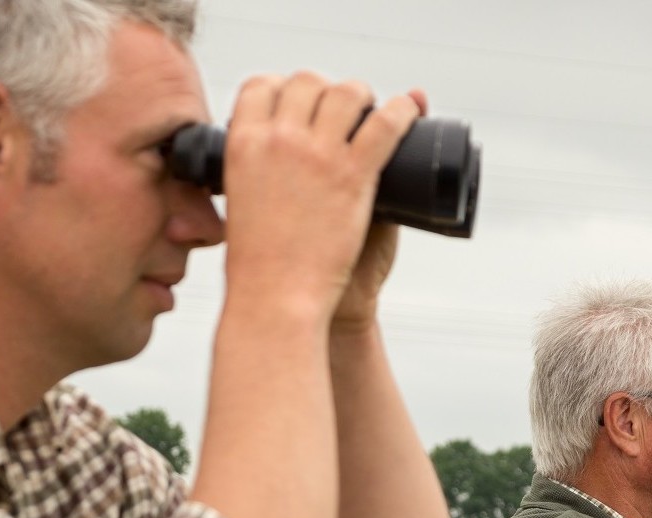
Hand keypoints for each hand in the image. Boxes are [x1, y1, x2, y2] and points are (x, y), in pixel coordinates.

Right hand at [220, 72, 423, 323]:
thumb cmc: (262, 263)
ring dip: (362, 94)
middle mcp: (278, 139)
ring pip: (347, 94)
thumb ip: (259, 176)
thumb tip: (271, 156)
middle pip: (307, 82)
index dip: (283, 88)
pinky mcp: (353, 175)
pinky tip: (409, 110)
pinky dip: (403, 111)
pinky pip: (386, 125)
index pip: (260, 87)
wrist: (279, 300)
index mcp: (242, 145)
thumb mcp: (244, 205)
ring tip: (370, 109)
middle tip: (339, 109)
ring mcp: (317, 154)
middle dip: (325, 89)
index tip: (298, 101)